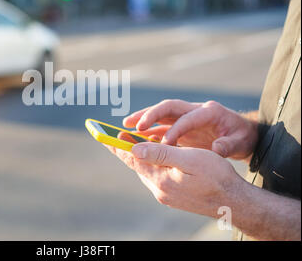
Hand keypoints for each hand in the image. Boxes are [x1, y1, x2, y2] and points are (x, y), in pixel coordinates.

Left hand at [105, 142, 245, 217]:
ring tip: (132, 143)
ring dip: (140, 156)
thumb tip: (134, 148)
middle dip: (127, 150)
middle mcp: (159, 189)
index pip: (133, 160)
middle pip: (137, 165)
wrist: (235, 203)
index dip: (119, 146)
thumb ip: (161, 154)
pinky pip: (156, 176)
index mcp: (160, 180)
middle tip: (116, 136)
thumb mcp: (189, 160)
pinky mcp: (174, 196)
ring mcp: (166, 195)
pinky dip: (152, 164)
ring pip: (147, 171)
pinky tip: (154, 157)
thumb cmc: (216, 177)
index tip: (105, 136)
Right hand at [124, 100, 257, 160]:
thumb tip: (216, 148)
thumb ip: (228, 145)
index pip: (188, 118)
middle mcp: (195, 109)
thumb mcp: (240, 142)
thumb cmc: (242, 137)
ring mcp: (186, 116)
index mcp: (209, 111)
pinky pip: (161, 125)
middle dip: (150, 115)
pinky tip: (136, 138)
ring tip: (125, 126)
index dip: (175, 130)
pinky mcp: (180, 125)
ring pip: (161, 114)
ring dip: (143, 118)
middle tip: (133, 125)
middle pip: (168, 107)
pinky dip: (149, 130)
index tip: (165, 145)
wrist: (242, 134)